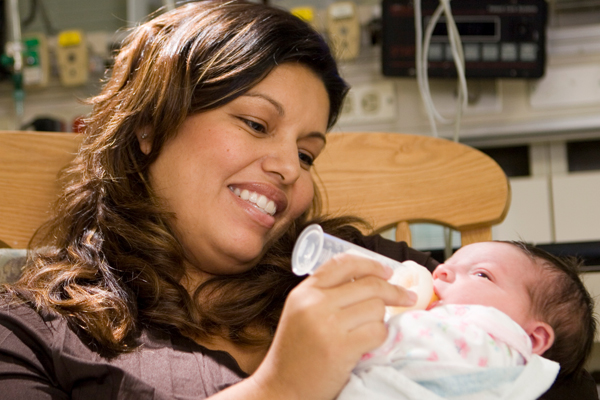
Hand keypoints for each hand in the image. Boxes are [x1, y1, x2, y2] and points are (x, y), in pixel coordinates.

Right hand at [249, 253, 416, 399]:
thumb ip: (326, 294)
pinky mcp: (341, 348)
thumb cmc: (295, 353)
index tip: (388, 270)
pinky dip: (380, 338)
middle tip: (406, 297)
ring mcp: (327, 325)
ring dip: (379, 320)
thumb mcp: (301, 312)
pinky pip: (377, 332)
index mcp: (305, 291)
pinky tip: (367, 345)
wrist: (281, 388)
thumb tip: (369, 279)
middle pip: (368, 284)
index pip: (343, 263)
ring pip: (376, 308)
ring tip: (366, 331)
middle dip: (393, 290)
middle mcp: (314, 303)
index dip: (370, 263)